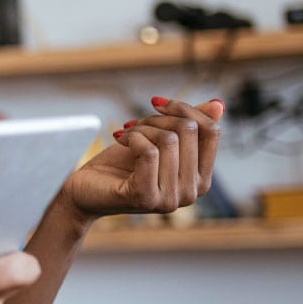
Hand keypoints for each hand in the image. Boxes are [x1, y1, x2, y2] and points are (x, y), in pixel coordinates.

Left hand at [62, 97, 223, 219]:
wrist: (83, 190)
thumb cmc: (119, 165)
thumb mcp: (156, 141)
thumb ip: (187, 126)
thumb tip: (219, 105)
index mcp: (201, 179)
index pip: (212, 131)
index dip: (185, 108)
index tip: (156, 103)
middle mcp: (192, 193)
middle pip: (189, 130)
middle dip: (156, 119)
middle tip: (133, 125)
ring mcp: (171, 199)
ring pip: (168, 139)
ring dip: (141, 128)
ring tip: (125, 135)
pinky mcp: (146, 197)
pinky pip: (149, 152)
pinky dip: (132, 138)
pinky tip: (119, 140)